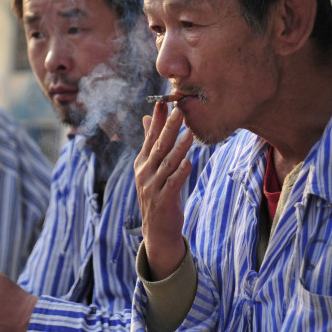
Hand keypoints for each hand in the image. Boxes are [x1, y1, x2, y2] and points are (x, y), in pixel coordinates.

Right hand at [134, 102, 193, 280]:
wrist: (157, 229)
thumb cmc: (157, 194)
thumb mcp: (151, 168)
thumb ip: (151, 144)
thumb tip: (149, 117)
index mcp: (142, 163)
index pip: (150, 137)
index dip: (157, 120)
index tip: (163, 102)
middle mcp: (144, 173)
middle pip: (158, 147)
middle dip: (169, 128)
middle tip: (179, 110)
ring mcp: (152, 187)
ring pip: (167, 164)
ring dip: (178, 148)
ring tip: (189, 133)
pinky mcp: (162, 201)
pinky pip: (172, 183)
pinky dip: (180, 172)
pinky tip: (187, 162)